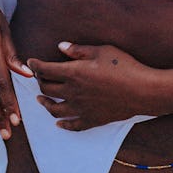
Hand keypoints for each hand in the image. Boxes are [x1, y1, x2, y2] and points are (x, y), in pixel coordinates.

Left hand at [28, 42, 151, 130]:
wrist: (141, 90)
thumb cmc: (123, 66)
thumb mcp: (102, 51)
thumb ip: (79, 50)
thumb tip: (60, 46)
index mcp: (74, 73)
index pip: (47, 69)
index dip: (36, 65)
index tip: (30, 61)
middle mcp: (73, 92)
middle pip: (47, 89)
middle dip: (39, 81)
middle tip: (38, 77)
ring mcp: (81, 108)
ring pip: (54, 109)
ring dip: (45, 104)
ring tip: (40, 100)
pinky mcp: (91, 119)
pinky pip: (72, 125)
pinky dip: (62, 124)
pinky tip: (58, 123)